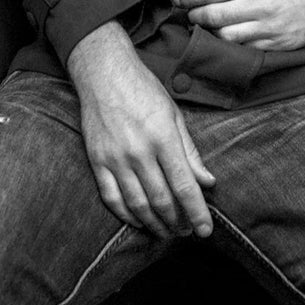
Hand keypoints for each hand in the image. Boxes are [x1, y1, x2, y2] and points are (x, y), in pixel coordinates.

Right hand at [64, 22, 215, 238]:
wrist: (103, 72)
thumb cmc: (143, 90)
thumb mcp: (174, 115)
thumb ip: (190, 152)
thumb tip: (207, 182)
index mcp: (163, 137)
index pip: (184, 186)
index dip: (197, 213)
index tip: (205, 231)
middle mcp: (139, 151)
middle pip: (161, 200)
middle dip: (177, 222)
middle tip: (186, 232)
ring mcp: (115, 158)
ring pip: (137, 204)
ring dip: (154, 224)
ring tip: (167, 232)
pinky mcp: (97, 161)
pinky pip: (111, 198)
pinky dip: (126, 215)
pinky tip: (139, 221)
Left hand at [173, 0, 304, 51]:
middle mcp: (262, 4)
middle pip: (215, 16)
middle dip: (196, 17)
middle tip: (189, 16)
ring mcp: (271, 27)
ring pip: (227, 37)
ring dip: (211, 35)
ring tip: (205, 31)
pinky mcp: (280, 44)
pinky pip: (247, 49)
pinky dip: (234, 46)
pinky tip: (228, 42)